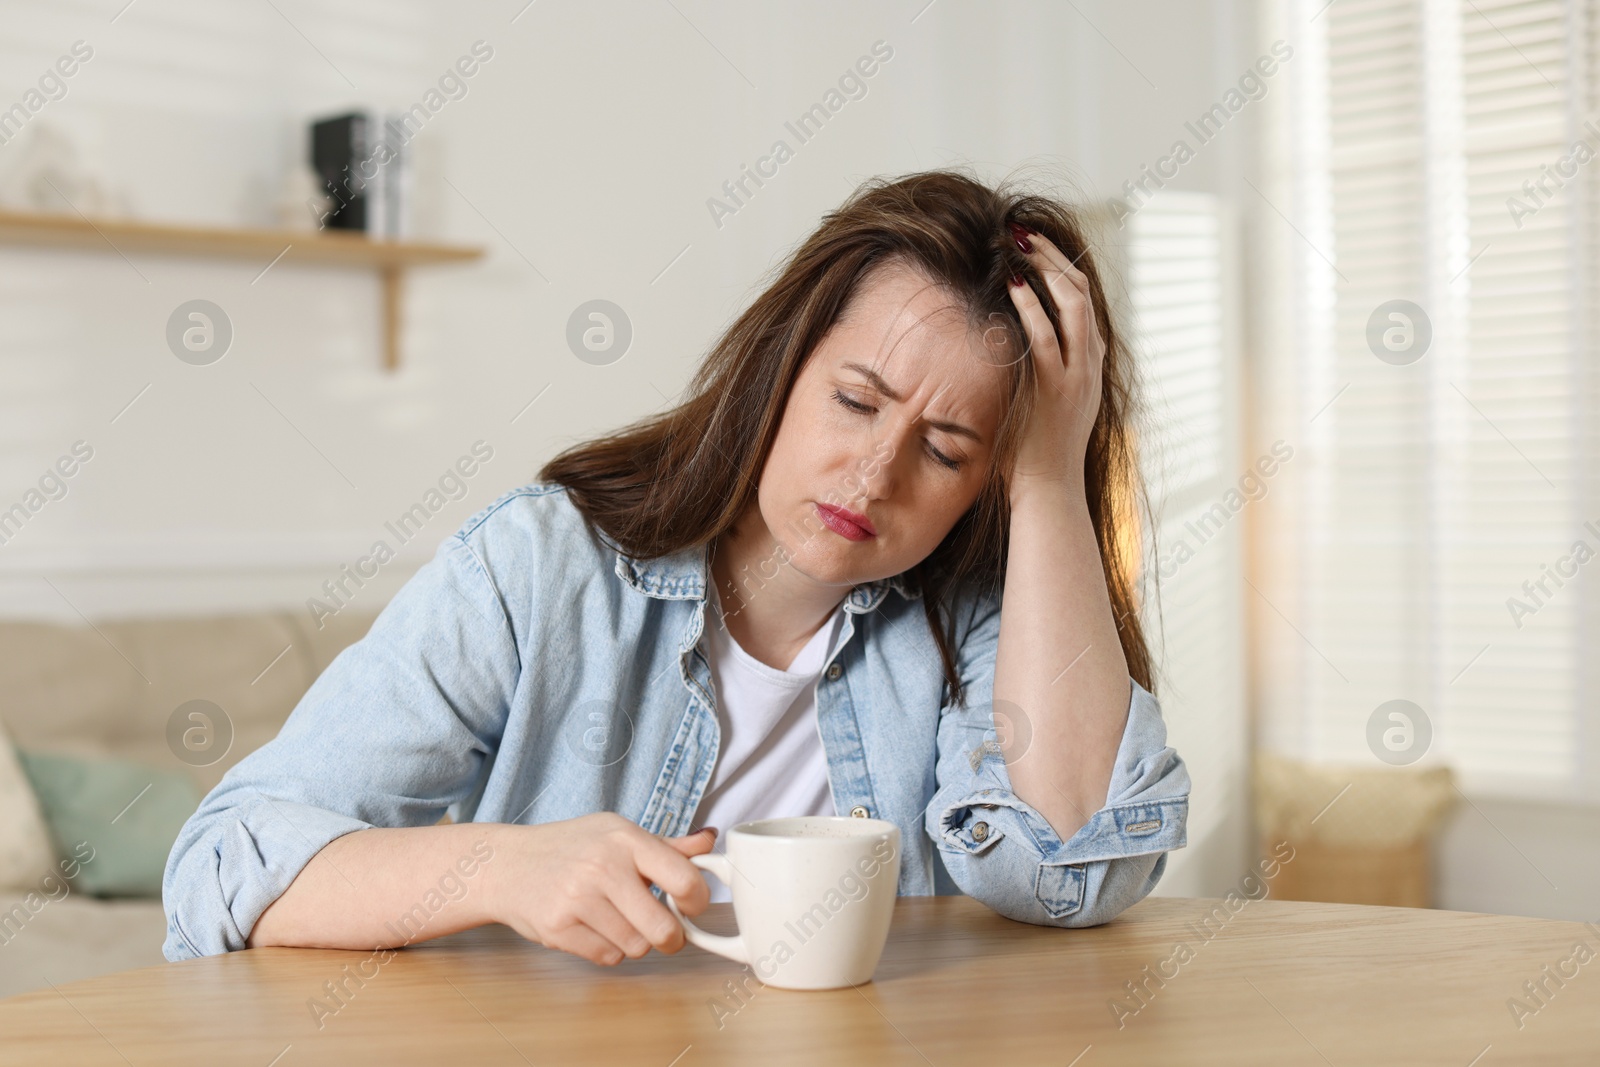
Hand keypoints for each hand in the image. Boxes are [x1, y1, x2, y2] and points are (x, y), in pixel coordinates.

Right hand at [483, 813, 716, 965]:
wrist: (506, 864)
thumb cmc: (570, 847)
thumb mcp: (616, 833)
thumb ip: (665, 845)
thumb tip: (709, 842)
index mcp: (625, 838)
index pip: (684, 878)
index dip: (698, 901)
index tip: (691, 906)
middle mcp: (603, 866)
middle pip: (663, 928)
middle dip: (671, 938)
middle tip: (664, 933)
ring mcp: (578, 898)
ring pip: (636, 947)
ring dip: (634, 942)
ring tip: (615, 920)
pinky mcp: (558, 928)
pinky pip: (607, 958)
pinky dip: (607, 951)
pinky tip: (593, 928)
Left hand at [1003, 223, 1106, 499]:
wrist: (1050, 493)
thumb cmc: (1035, 453)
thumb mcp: (1044, 404)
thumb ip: (1037, 372)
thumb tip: (1008, 346)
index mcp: (1089, 365)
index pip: (1082, 302)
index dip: (1059, 268)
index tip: (1033, 246)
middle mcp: (1090, 365)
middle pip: (1082, 293)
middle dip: (1053, 258)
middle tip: (1023, 233)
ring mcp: (1078, 376)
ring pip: (1074, 307)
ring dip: (1046, 271)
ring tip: (1019, 246)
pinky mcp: (1058, 390)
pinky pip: (1049, 339)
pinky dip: (1033, 308)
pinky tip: (1014, 286)